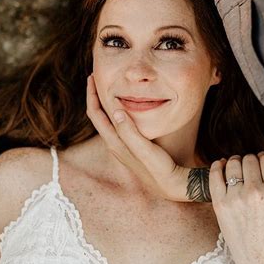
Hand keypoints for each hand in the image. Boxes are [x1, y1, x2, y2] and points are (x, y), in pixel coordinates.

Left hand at [86, 74, 189, 200]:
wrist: (172, 186)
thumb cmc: (160, 168)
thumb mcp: (144, 149)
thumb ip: (129, 131)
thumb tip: (115, 109)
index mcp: (114, 143)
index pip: (95, 114)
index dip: (91, 95)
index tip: (92, 77)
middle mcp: (114, 145)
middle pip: (98, 116)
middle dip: (95, 96)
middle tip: (96, 77)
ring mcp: (122, 147)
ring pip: (107, 120)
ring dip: (104, 103)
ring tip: (108, 87)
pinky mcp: (131, 148)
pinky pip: (117, 125)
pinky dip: (116, 111)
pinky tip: (125, 106)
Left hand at [209, 152, 263, 263]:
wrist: (258, 257)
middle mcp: (254, 193)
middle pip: (249, 160)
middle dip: (252, 161)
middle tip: (252, 168)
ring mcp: (235, 198)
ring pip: (232, 164)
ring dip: (236, 162)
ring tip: (239, 168)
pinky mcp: (220, 204)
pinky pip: (214, 175)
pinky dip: (217, 166)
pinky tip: (221, 165)